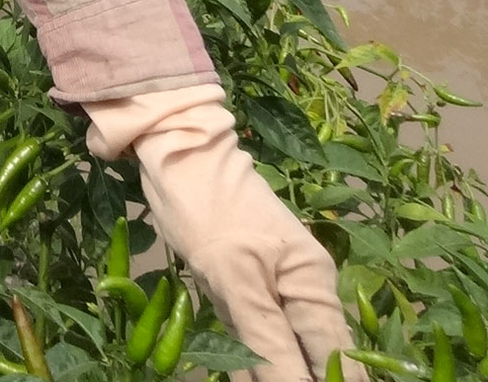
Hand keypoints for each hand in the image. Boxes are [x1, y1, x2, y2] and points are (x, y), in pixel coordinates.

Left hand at [85, 85, 361, 381]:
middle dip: (292, 376)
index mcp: (315, 285)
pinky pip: (256, 334)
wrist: (175, 152)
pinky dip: (248, 356)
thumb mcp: (234, 277)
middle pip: (314, 358)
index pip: (336, 361)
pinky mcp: (247, 286)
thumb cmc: (204, 206)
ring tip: (247, 376)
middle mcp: (306, 290)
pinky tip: (238, 371)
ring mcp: (276, 287)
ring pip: (283, 349)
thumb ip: (266, 340)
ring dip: (269, 369)